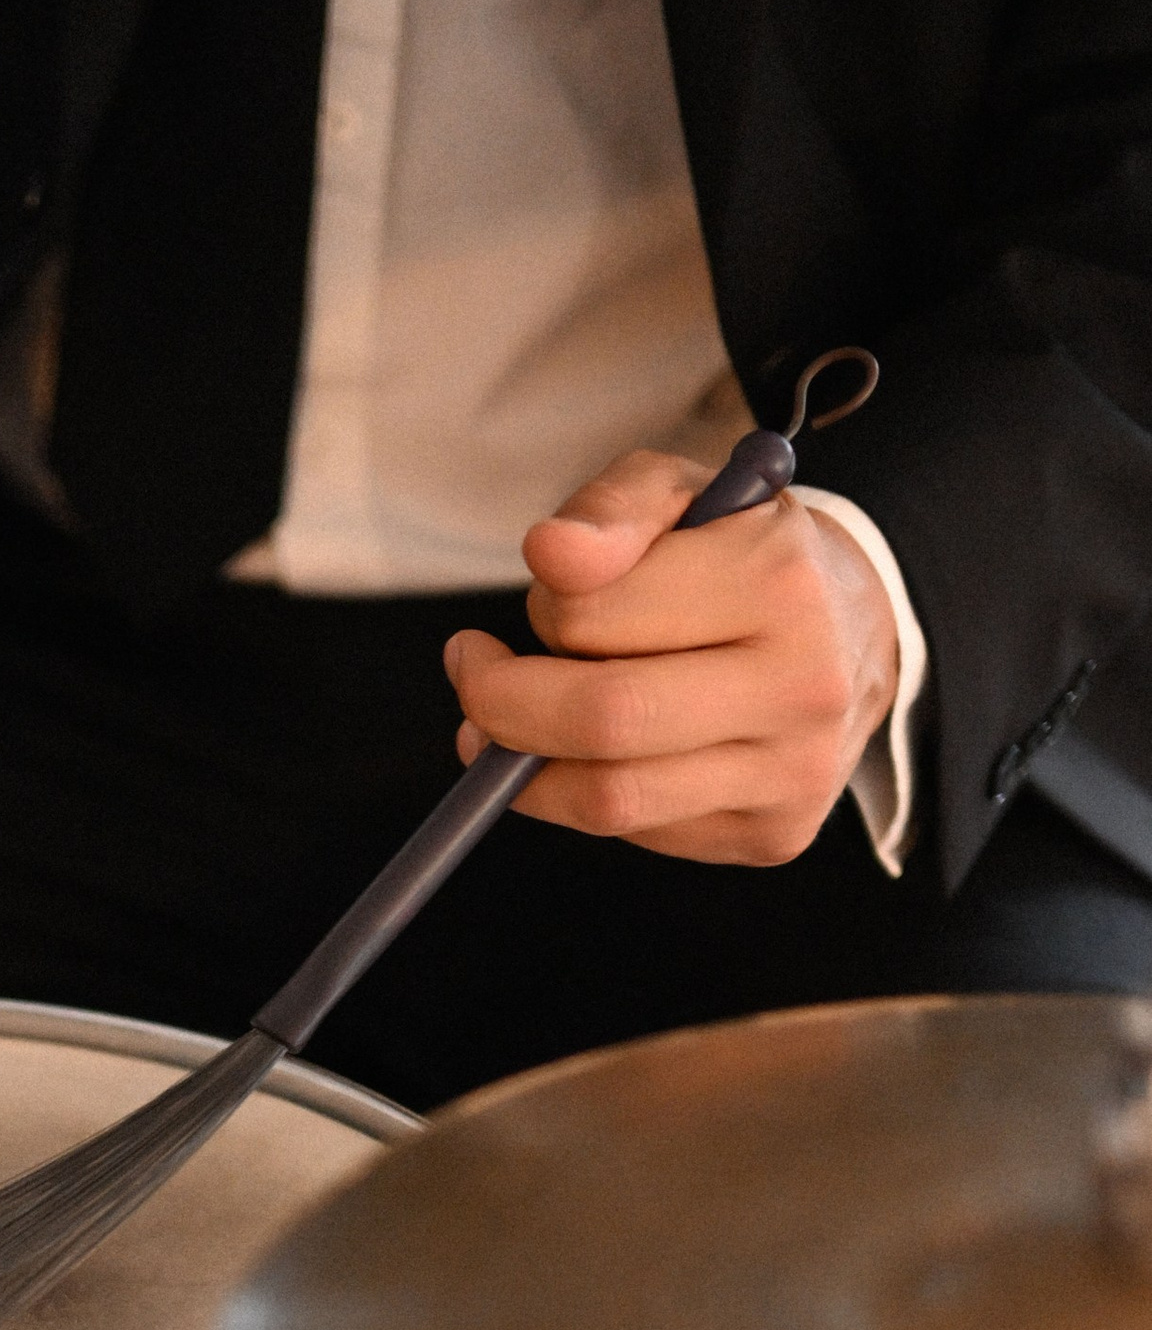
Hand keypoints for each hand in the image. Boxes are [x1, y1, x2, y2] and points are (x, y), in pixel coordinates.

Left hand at [442, 447, 900, 865]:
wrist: (855, 630)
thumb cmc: (740, 555)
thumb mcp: (679, 495)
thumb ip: (608, 510)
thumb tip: (549, 556)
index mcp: (778, 581)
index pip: (593, 617)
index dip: (542, 610)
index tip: (536, 597)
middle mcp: (801, 685)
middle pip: (602, 720)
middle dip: (505, 705)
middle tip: (475, 678)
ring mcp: (794, 772)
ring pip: (610, 799)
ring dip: (530, 768)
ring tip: (509, 728)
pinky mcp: (776, 833)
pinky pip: (641, 833)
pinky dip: (593, 796)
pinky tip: (601, 755)